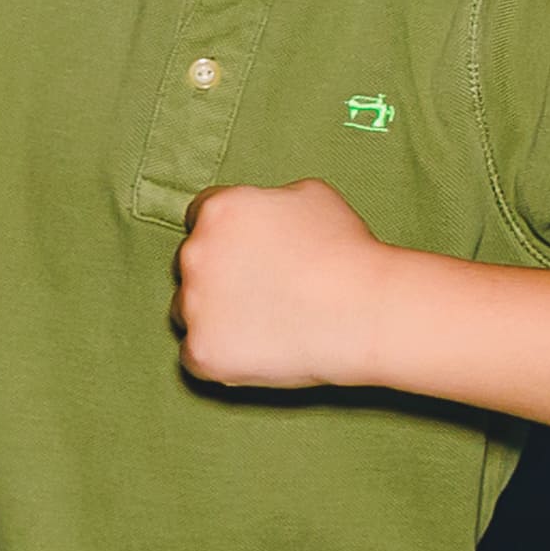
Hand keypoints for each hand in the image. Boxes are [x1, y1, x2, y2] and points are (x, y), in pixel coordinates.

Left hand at [172, 177, 407, 389]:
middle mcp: (195, 254)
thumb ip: (269, 201)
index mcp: (219, 210)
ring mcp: (194, 306)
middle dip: (218, 275)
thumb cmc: (345, 252)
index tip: (248, 253)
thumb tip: (263, 212)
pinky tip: (257, 349)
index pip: (201, 217)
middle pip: (191, 264)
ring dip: (214, 315)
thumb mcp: (311, 196)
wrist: (363, 312)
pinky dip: (220, 354)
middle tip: (261, 290)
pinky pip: (195, 354)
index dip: (228, 236)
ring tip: (263, 323)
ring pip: (186, 310)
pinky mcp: (201, 352)